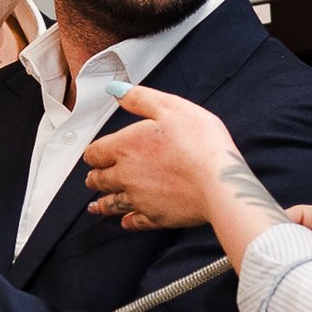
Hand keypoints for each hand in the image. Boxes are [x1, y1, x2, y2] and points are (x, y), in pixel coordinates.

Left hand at [81, 85, 267, 232]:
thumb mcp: (170, 107)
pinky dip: (127, 221)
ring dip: (102, 204)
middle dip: (95, 178)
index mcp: (125, 147)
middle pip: (100, 179)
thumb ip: (140, 98)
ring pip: (112, 203)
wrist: (219, 182)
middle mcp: (125, 176)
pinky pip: (134, 222)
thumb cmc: (199, 142)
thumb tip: (115, 90)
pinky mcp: (155, 217)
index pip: (95, 153)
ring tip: (96, 206)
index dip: (92, 154)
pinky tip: (126, 221)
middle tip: (92, 179)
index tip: (92, 156)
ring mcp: (139, 199)